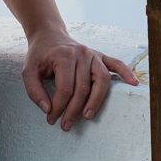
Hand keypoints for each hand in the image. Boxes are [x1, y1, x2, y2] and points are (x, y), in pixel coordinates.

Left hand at [22, 29, 138, 131]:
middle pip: (83, 88)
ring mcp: (93, 54)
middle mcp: (81, 54)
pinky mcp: (100, 55)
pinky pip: (116, 64)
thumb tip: (48, 109)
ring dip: (96, 101)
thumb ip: (34, 91)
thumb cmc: (39, 55)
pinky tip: (133, 83)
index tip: (51, 119)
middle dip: (73, 110)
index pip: (66, 88)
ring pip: (102, 80)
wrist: (49, 35)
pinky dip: (126, 73)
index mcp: (63, 56)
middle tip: (65, 125)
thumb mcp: (28, 70)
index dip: (59, 107)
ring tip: (88, 116)